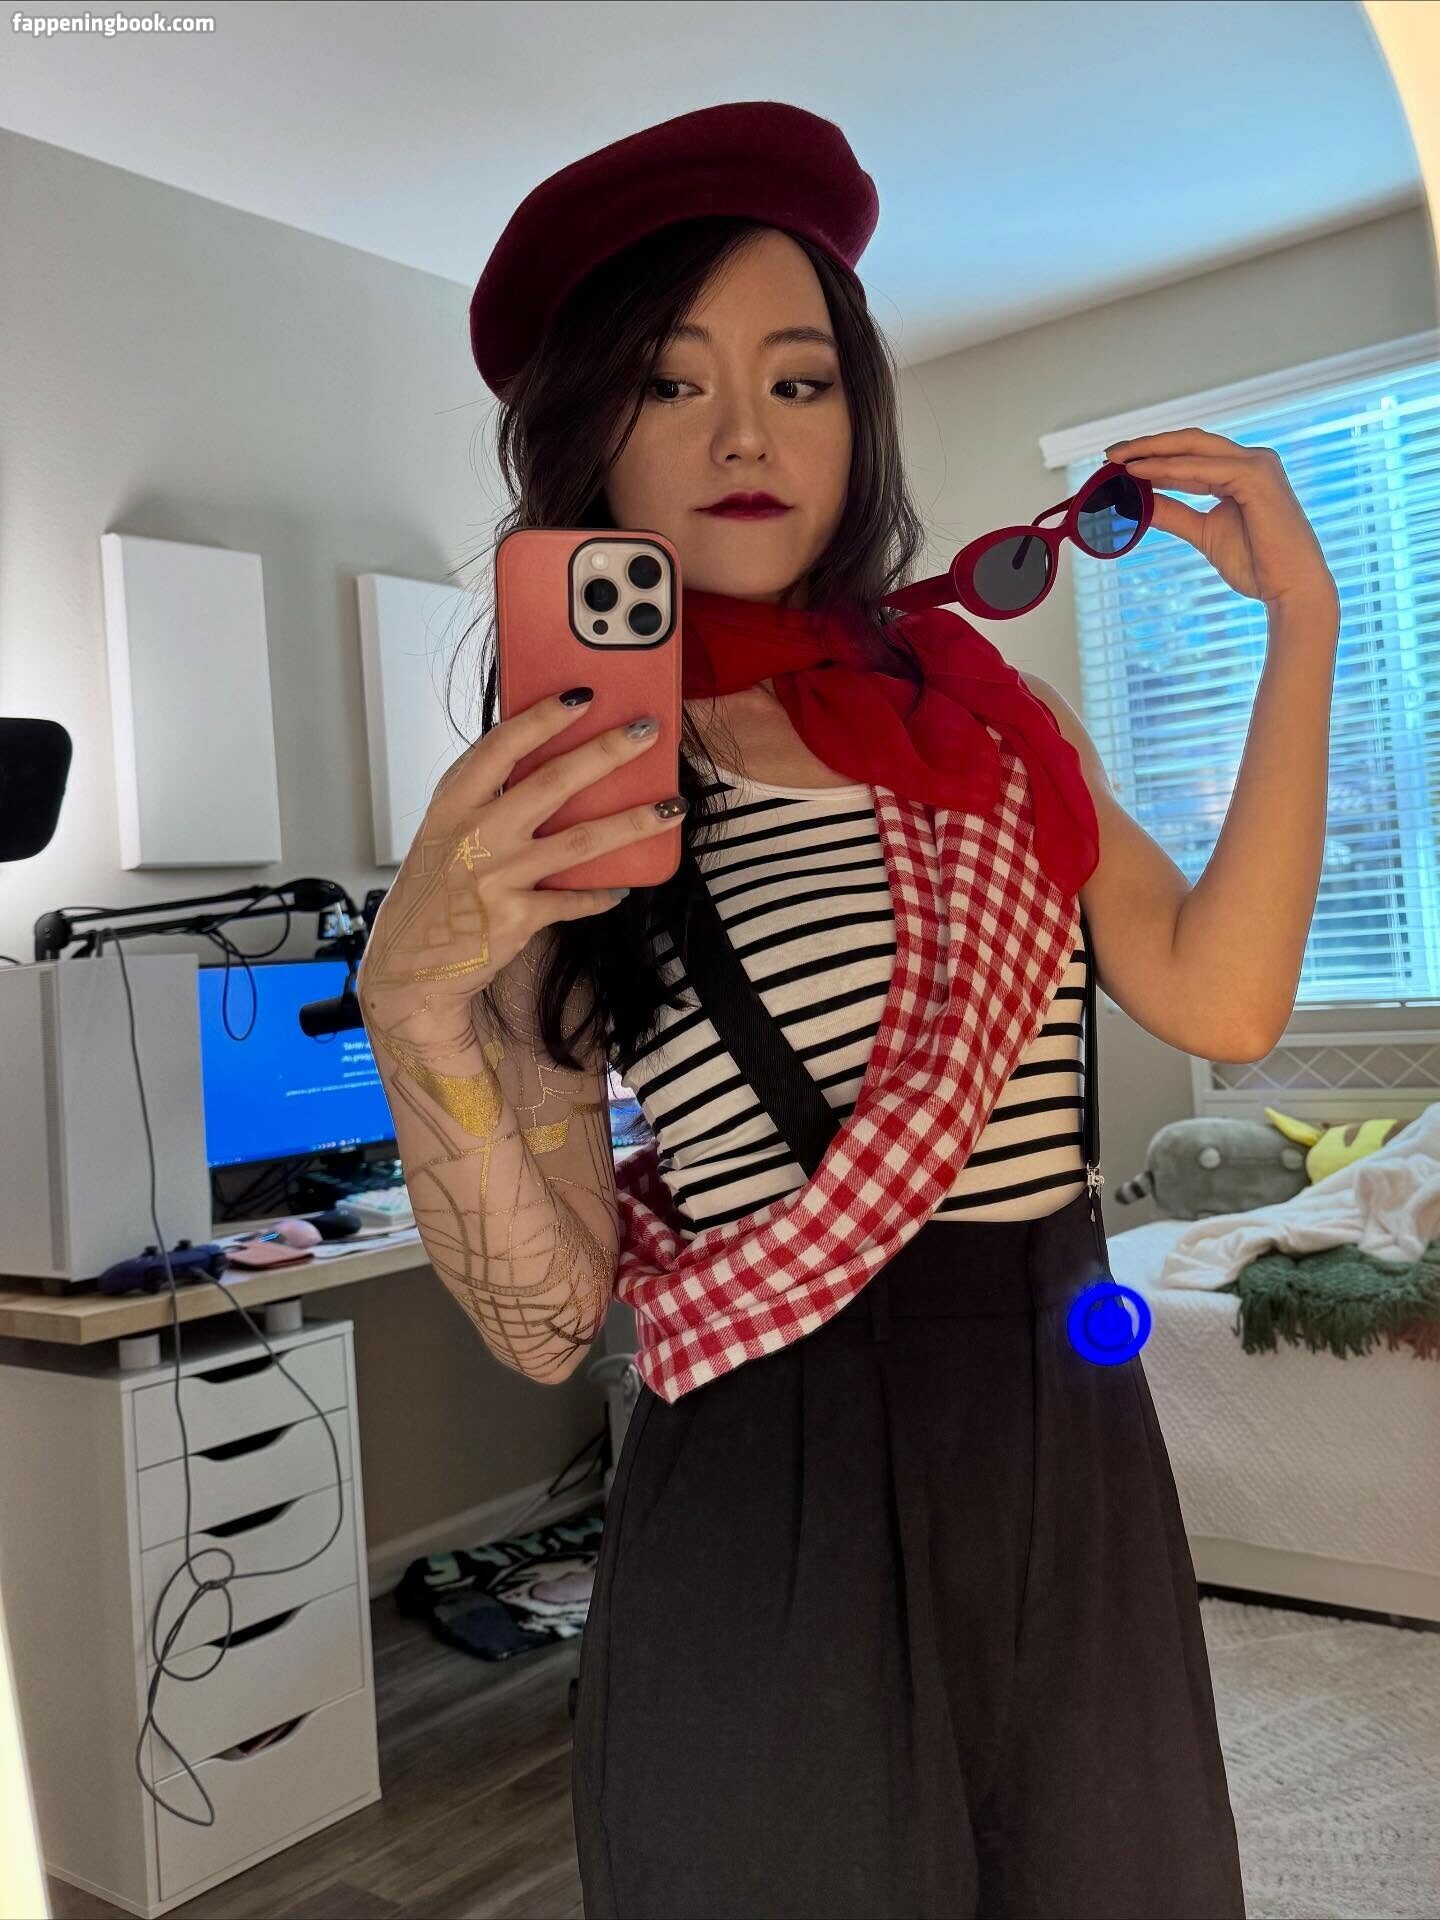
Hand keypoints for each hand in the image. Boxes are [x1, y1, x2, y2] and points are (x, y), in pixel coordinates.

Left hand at [1105, 429, 1338, 616]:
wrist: (1290, 589)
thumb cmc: (1257, 565)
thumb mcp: (1204, 533)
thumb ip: (1175, 513)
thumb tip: (1140, 503)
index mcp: (1242, 472)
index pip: (1191, 455)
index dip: (1154, 456)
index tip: (1118, 463)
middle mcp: (1252, 461)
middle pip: (1190, 443)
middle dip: (1147, 445)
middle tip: (1110, 454)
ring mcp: (1257, 464)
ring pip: (1193, 448)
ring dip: (1152, 452)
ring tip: (1118, 460)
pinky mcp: (1256, 476)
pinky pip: (1202, 469)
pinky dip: (1168, 469)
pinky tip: (1140, 472)